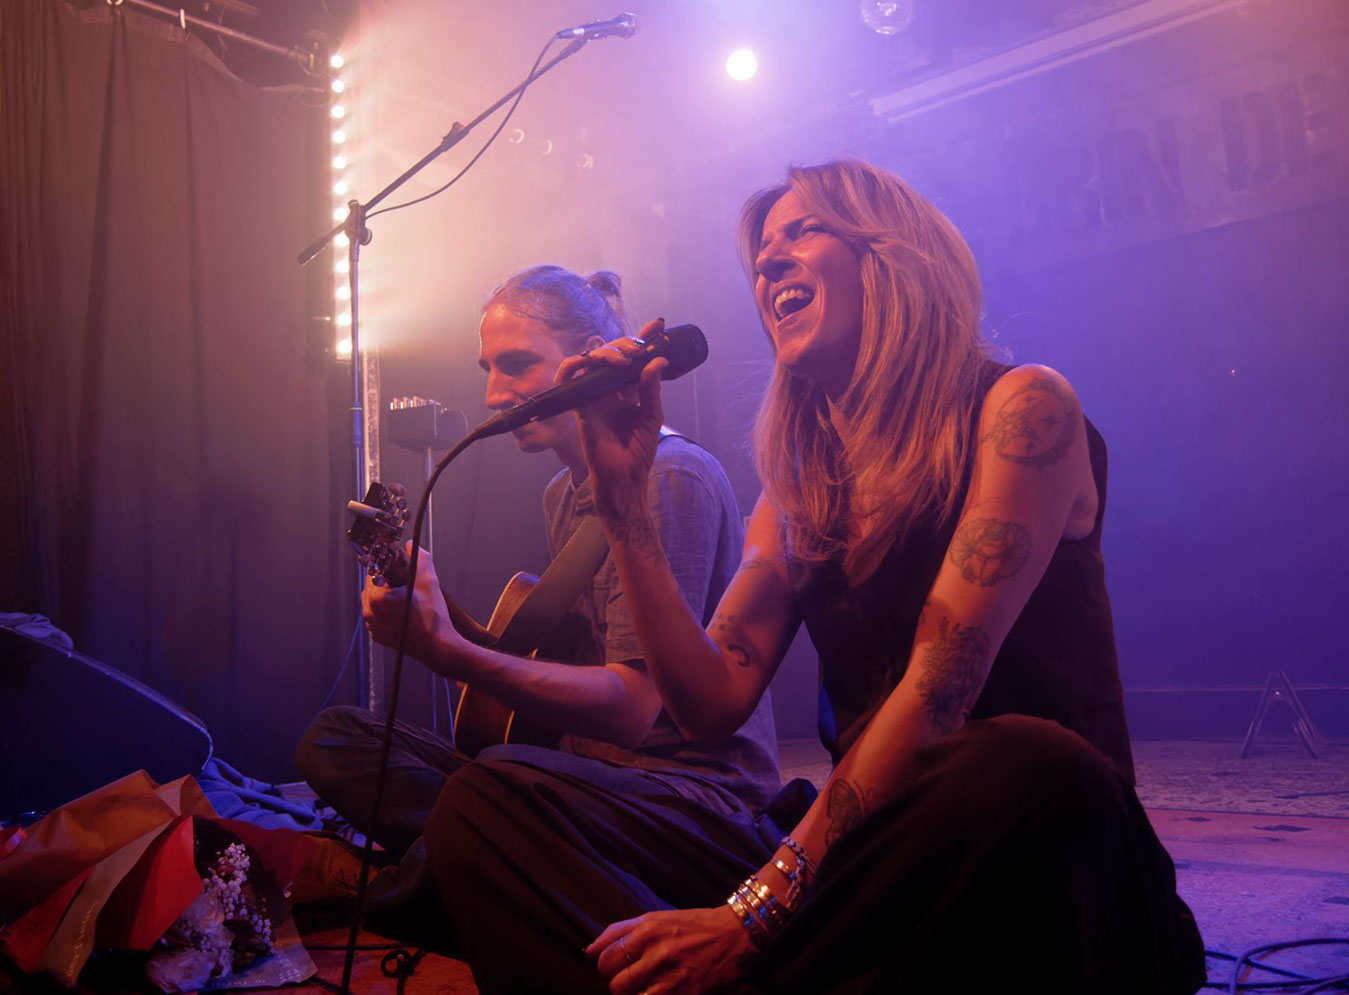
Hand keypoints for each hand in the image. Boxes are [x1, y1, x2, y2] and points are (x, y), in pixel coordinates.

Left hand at [361, 542, 461, 669]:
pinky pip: (376, 617)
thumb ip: (418, 559)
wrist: (438, 647)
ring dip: (384, 597)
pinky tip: (402, 612)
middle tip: (404, 584)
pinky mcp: (378, 637)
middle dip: (385, 582)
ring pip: (373, 602)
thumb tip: (411, 545)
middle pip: (372, 587)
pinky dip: (385, 612)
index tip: (399, 568)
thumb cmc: (433, 617)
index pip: (375, 573)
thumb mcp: (428, 582)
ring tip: (404, 599)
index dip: (388, 568)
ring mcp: (373, 627)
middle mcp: (370, 613)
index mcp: (377, 598)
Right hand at [555, 319, 667, 521]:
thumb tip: (657, 361)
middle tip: (639, 348)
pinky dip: (573, 364)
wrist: (623, 476)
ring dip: (606, 352)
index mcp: (629, 389)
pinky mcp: (579, 404)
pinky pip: (568, 378)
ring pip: (592, 360)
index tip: (659, 324)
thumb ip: (651, 388)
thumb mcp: (652, 416)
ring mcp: (594, 395)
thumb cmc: (638, 451)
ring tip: (623, 359)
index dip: (645, 338)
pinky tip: (587, 359)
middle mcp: (610, 388)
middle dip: (626, 343)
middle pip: (613, 353)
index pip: (635, 358)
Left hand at [586, 905, 755, 994]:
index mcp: (647, 929)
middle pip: (614, 982)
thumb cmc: (693, 925)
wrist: (737, 935)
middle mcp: (657, 951)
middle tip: (634, 979)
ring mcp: (671, 976)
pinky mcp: (685, 994)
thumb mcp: (655, 917)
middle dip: (619, 984)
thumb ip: (619, 930)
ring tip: (647, 987)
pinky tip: (660, 992)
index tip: (619, 967)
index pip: (604, 958)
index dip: (607, 967)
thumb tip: (588, 950)